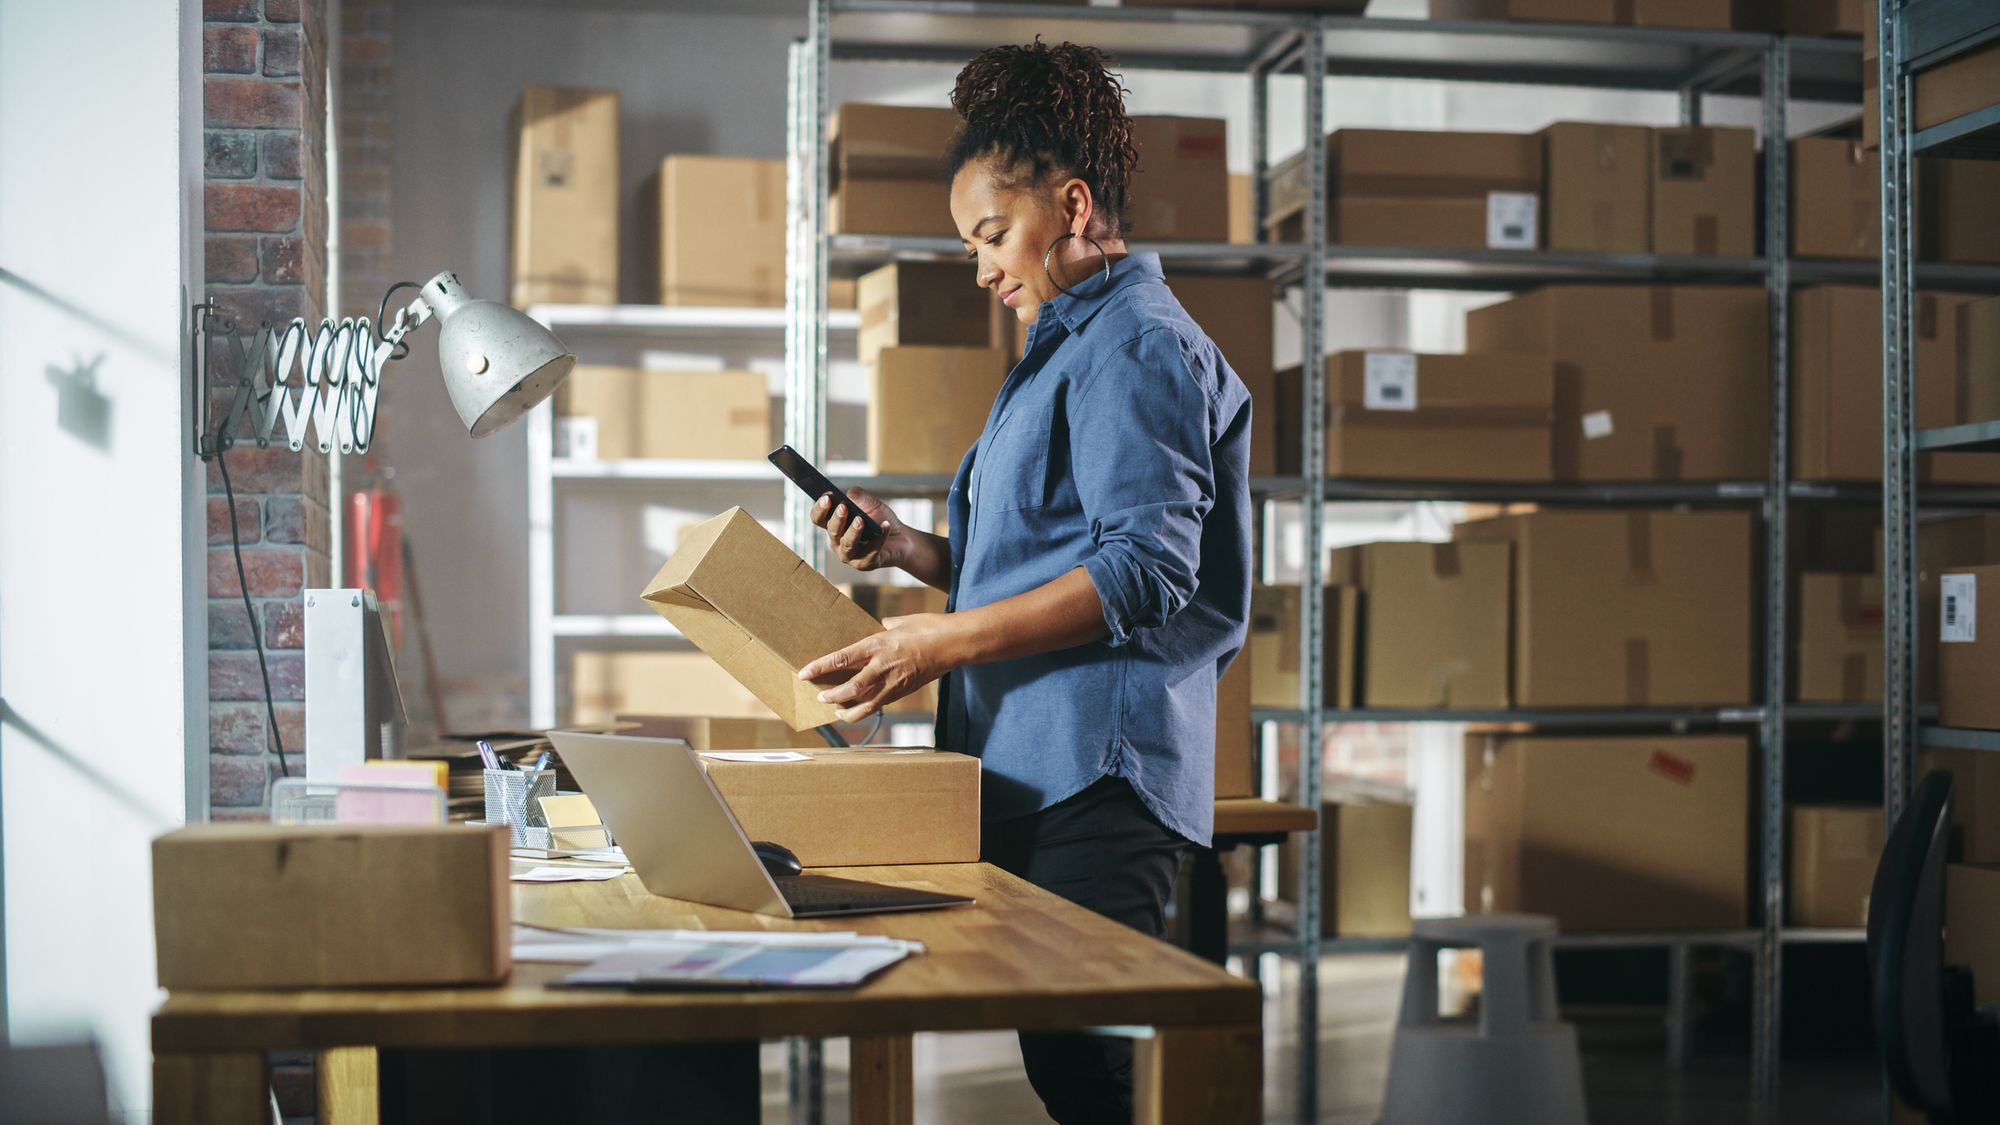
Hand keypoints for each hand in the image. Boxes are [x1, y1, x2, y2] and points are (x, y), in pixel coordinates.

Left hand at [797, 613, 958, 722]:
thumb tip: (881, 625)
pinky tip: (861, 709)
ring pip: (866, 704)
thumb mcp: (901, 621)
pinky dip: (868, 708)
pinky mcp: (905, 691)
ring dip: (849, 711)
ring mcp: (895, 681)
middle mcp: (883, 666)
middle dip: (832, 695)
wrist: (953, 644)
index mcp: (878, 644)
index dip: (820, 667)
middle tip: (820, 698)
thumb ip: (887, 626)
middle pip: (851, 688)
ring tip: (838, 712)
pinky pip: (882, 704)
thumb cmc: (929, 627)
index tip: (804, 673)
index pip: (841, 658)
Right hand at [810, 487, 908, 571]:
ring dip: (853, 531)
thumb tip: (850, 494)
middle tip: (843, 507)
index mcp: (834, 525)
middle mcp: (838, 542)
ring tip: (861, 520)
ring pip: (847, 544)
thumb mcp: (871, 504)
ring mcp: (851, 555)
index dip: (820, 508)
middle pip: (832, 531)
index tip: (827, 497)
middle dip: (837, 518)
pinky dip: (879, 538)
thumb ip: (859, 497)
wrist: (900, 537)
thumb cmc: (880, 519)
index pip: (818, 518)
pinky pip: (871, 551)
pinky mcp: (866, 564)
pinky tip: (885, 526)